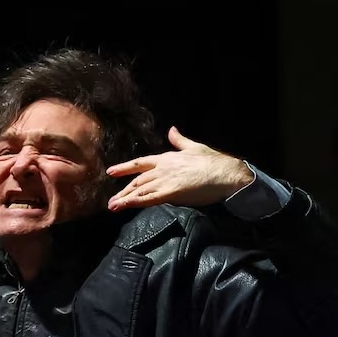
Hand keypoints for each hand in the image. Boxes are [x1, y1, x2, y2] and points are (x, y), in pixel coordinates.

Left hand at [105, 126, 252, 210]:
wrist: (226, 173)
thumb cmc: (213, 161)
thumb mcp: (194, 146)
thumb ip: (180, 140)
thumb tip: (172, 130)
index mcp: (167, 158)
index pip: (140, 163)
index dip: (124, 167)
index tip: (111, 171)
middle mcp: (162, 168)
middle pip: (137, 180)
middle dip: (123, 190)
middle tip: (112, 200)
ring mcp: (165, 180)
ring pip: (140, 190)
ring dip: (125, 199)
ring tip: (113, 206)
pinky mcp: (171, 192)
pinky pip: (149, 198)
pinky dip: (135, 202)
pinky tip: (125, 206)